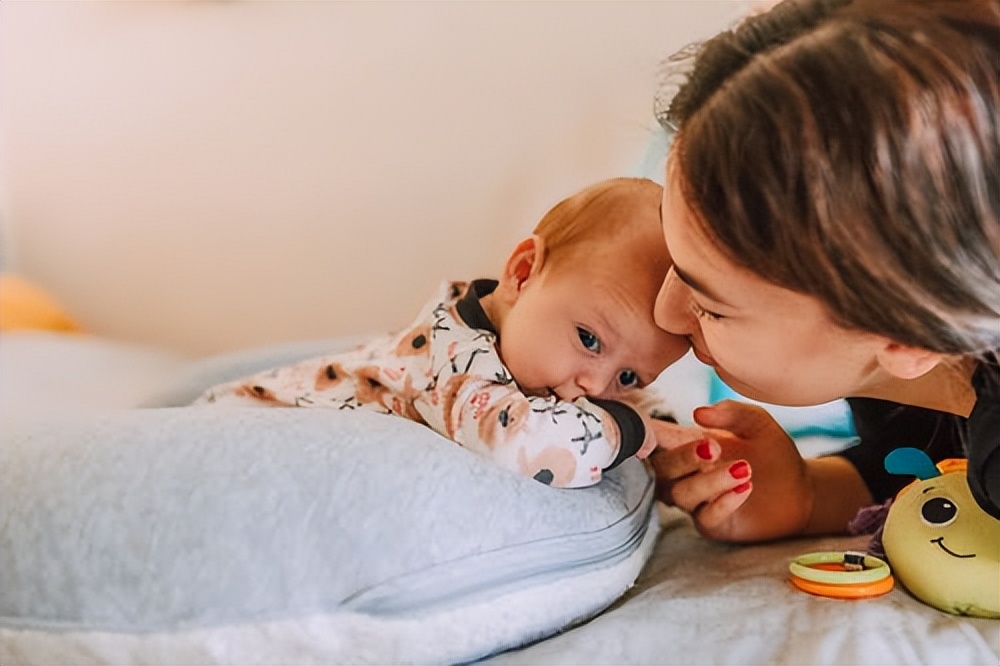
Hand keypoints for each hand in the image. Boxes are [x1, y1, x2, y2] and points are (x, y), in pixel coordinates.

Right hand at [647, 400, 812, 541]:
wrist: (801, 489)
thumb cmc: (772, 452)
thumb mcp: (756, 423)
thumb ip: (732, 412)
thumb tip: (699, 412)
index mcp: (686, 443)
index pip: (655, 437)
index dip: (644, 433)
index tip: (650, 427)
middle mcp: (684, 473)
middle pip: (660, 469)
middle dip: (682, 458)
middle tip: (714, 448)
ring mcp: (696, 501)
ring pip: (681, 494)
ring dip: (708, 481)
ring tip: (744, 469)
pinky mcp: (713, 525)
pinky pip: (705, 517)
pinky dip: (723, 503)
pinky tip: (745, 488)